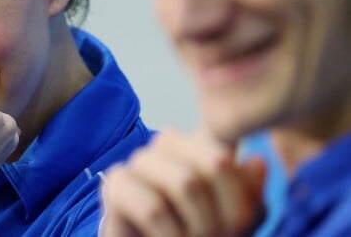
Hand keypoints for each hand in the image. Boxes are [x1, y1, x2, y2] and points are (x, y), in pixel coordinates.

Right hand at [101, 129, 264, 236]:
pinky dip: (170, 236)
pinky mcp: (115, 184)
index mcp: (198, 144)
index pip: (234, 153)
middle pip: (216, 163)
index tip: (240, 224)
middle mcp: (168, 143)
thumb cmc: (192, 236)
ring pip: (185, 183)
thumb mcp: (233, 223)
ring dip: (198, 226)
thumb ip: (249, 196)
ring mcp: (140, 160)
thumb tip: (257, 162)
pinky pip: (153, 208)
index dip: (242, 197)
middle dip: (226, 214)